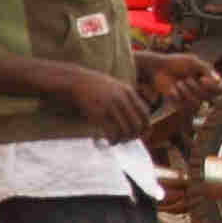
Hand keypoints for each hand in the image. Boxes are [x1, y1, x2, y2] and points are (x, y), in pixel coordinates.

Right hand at [21, 63, 147, 142]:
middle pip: (137, 124)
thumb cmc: (94, 86)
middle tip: (128, 140)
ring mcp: (111, 105)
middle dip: (134, 136)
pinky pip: (113, 132)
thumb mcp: (115, 87)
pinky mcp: (100, 113)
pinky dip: (114, 140)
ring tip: (118, 141)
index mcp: (128, 91)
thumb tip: (135, 118)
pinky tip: (110, 142)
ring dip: (123, 140)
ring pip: (126, 130)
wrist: (75, 80)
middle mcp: (122, 98)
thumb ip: (126, 99)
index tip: (143, 135)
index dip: (146, 126)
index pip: (145, 112)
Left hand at [142, 52, 221, 114]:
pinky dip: (177, 96)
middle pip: (209, 97)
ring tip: (178, 83)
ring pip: (197, 103)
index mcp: (207, 79)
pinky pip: (184, 106)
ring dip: (186, 92)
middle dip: (196, 88)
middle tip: (186, 79)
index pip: (220, 89)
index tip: (202, 79)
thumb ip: (206, 70)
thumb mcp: (192, 62)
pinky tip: (172, 89)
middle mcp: (201, 90)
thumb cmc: (175, 63)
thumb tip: (219, 80)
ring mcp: (191, 98)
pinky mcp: (180, 104)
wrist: (157, 69)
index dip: (213, 87)